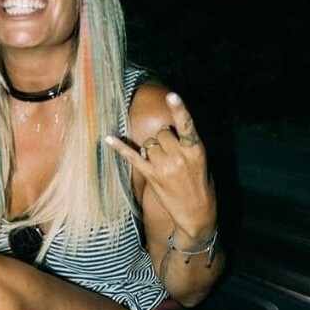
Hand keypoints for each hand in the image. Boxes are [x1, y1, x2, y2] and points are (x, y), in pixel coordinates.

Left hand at [105, 91, 215, 246]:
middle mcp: (179, 156)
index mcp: (195, 149)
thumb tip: (164, 132)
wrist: (196, 213)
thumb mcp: (201, 160)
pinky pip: (133, 157)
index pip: (186, 124)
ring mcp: (164, 167)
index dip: (179, 109)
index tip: (171, 95)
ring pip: (148, 144)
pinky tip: (109, 138)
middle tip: (171, 154)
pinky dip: (120, 147)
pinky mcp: (151, 176)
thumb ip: (186, 144)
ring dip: (151, 149)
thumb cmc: (200, 184)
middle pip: (161, 133)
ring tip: (163, 164)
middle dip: (163, 139)